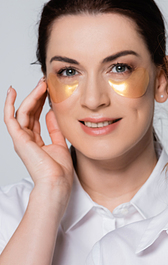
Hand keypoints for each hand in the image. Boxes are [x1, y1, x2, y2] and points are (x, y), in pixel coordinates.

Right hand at [4, 80, 72, 204]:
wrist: (57, 183)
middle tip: (44, 82)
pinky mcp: (19, 139)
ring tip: (41, 84)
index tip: (48, 90)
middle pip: (28, 112)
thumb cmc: (59, 170)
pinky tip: (12, 92)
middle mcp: (26, 139)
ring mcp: (21, 139)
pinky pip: (11, 118)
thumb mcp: (60, 144)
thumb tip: (53, 113)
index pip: (35, 117)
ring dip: (31, 96)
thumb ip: (55, 130)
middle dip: (36, 96)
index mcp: (35, 142)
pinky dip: (9, 104)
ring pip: (22, 112)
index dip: (41, 102)